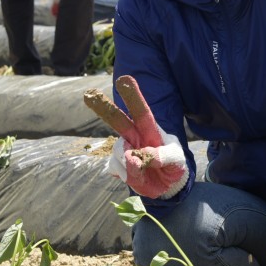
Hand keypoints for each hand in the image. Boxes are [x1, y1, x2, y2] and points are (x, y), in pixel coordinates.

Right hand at [85, 75, 188, 199]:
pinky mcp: (118, 166)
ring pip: (118, 151)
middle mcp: (134, 136)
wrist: (168, 185)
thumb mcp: (177, 160)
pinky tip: (138, 177)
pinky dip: (127, 175)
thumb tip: (136, 156)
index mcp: (150, 130)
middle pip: (116, 120)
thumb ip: (162, 156)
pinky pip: (115, 168)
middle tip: (88, 95)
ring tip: (145, 170)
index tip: (124, 80)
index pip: (141, 112)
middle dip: (103, 107)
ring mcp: (124, 150)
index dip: (133, 97)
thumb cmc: (174, 165)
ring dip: (130, 163)